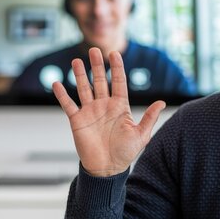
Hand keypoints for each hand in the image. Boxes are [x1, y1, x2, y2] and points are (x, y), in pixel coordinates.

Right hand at [52, 48, 165, 176]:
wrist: (106, 169)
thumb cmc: (125, 153)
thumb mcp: (141, 135)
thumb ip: (149, 118)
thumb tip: (162, 102)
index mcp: (119, 106)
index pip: (118, 82)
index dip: (116, 68)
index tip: (114, 53)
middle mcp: (104, 105)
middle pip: (100, 81)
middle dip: (97, 65)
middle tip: (94, 49)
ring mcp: (90, 112)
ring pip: (84, 88)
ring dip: (80, 75)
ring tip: (76, 60)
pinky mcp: (77, 120)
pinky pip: (68, 105)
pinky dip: (62, 94)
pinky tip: (57, 83)